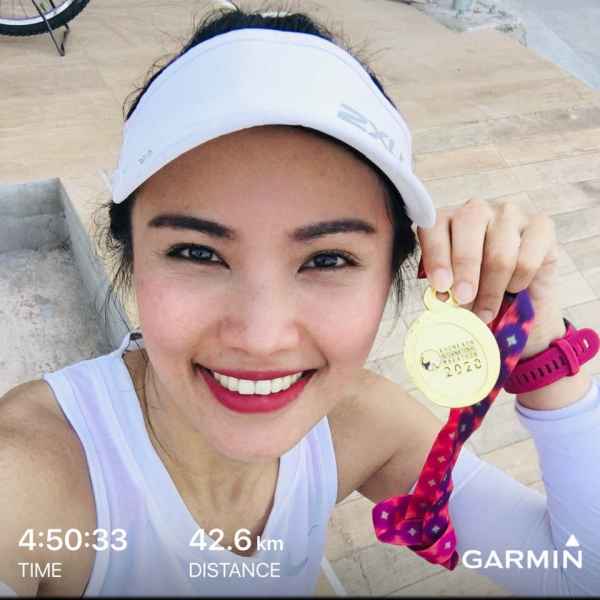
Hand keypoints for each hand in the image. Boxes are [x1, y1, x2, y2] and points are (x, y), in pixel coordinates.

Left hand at [416, 199, 565, 358]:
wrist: (517, 299)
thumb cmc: (476, 289)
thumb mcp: (452, 289)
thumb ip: (444, 289)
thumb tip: (442, 298)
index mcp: (445, 220)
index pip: (435, 228)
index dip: (436, 257)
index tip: (440, 286)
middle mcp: (475, 210)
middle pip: (469, 235)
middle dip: (465, 273)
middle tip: (464, 300)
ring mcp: (509, 214)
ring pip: (499, 255)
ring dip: (491, 291)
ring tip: (486, 311)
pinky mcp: (541, 226)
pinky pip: (527, 260)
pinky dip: (518, 282)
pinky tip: (513, 289)